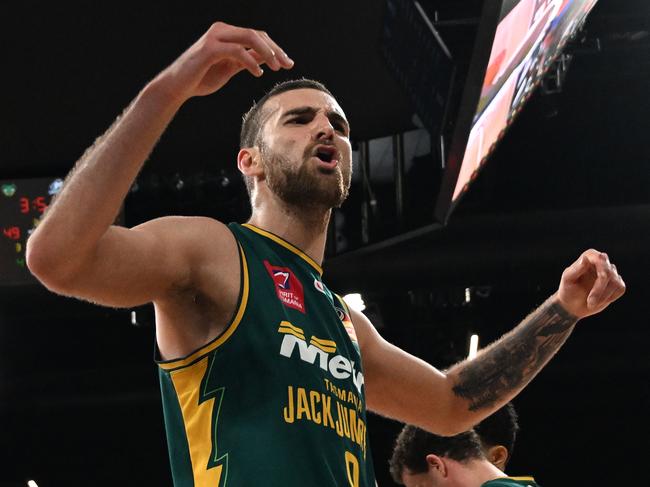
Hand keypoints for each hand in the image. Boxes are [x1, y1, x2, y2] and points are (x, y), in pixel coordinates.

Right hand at [153, 21, 293, 103]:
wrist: (177, 87)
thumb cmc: (201, 78)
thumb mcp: (230, 68)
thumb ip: (246, 60)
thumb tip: (267, 58)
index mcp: (227, 34)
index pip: (257, 36)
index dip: (275, 48)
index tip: (288, 63)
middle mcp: (221, 31)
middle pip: (256, 34)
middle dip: (275, 49)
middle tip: (287, 65)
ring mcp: (215, 38)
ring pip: (249, 37)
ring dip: (266, 52)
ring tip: (275, 67)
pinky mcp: (209, 49)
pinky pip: (236, 51)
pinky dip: (250, 61)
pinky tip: (258, 73)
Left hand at [557, 249, 625, 318]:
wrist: (573, 305)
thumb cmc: (568, 289)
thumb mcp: (568, 279)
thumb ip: (576, 269)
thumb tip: (585, 258)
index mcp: (589, 256)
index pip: (600, 258)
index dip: (602, 269)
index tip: (601, 279)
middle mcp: (602, 261)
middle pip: (609, 272)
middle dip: (600, 288)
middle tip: (590, 302)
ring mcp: (611, 272)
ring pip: (615, 282)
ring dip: (603, 296)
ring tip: (590, 303)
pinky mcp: (617, 283)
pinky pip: (620, 288)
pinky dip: (610, 297)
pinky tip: (599, 301)